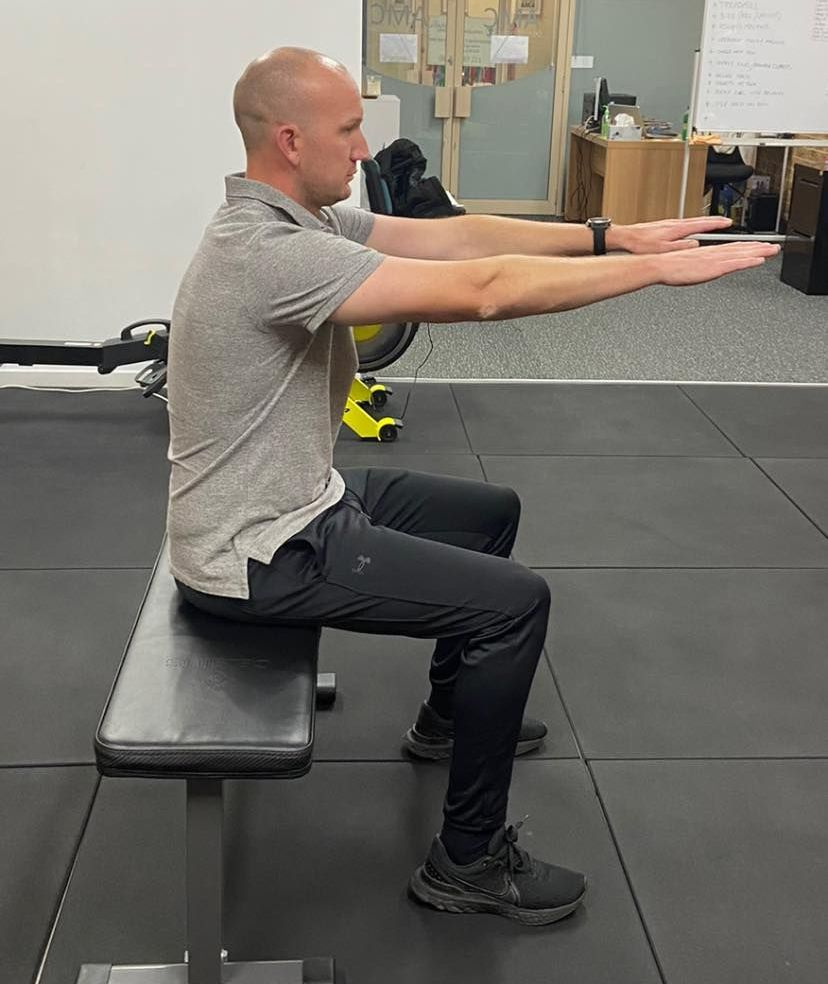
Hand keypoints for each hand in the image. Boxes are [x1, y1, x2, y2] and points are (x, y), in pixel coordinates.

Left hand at [608, 216, 733, 254]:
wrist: (625, 237)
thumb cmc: (641, 244)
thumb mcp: (664, 250)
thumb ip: (682, 248)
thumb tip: (696, 245)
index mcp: (678, 228)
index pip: (703, 223)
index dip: (716, 223)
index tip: (728, 222)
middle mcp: (675, 223)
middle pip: (699, 220)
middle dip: (713, 221)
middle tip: (725, 221)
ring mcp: (668, 224)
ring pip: (690, 222)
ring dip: (702, 223)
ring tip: (711, 225)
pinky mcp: (662, 227)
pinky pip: (682, 226)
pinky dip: (690, 227)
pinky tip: (688, 232)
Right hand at [655, 241, 779, 285]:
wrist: (660, 265)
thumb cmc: (667, 267)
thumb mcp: (684, 265)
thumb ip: (695, 264)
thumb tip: (698, 265)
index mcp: (707, 253)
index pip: (730, 249)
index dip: (746, 247)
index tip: (757, 247)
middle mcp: (714, 254)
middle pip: (740, 249)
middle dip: (758, 247)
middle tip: (773, 247)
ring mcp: (715, 259)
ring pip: (742, 254)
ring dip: (759, 251)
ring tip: (773, 250)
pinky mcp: (714, 267)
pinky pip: (735, 264)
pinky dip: (748, 261)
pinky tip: (759, 261)